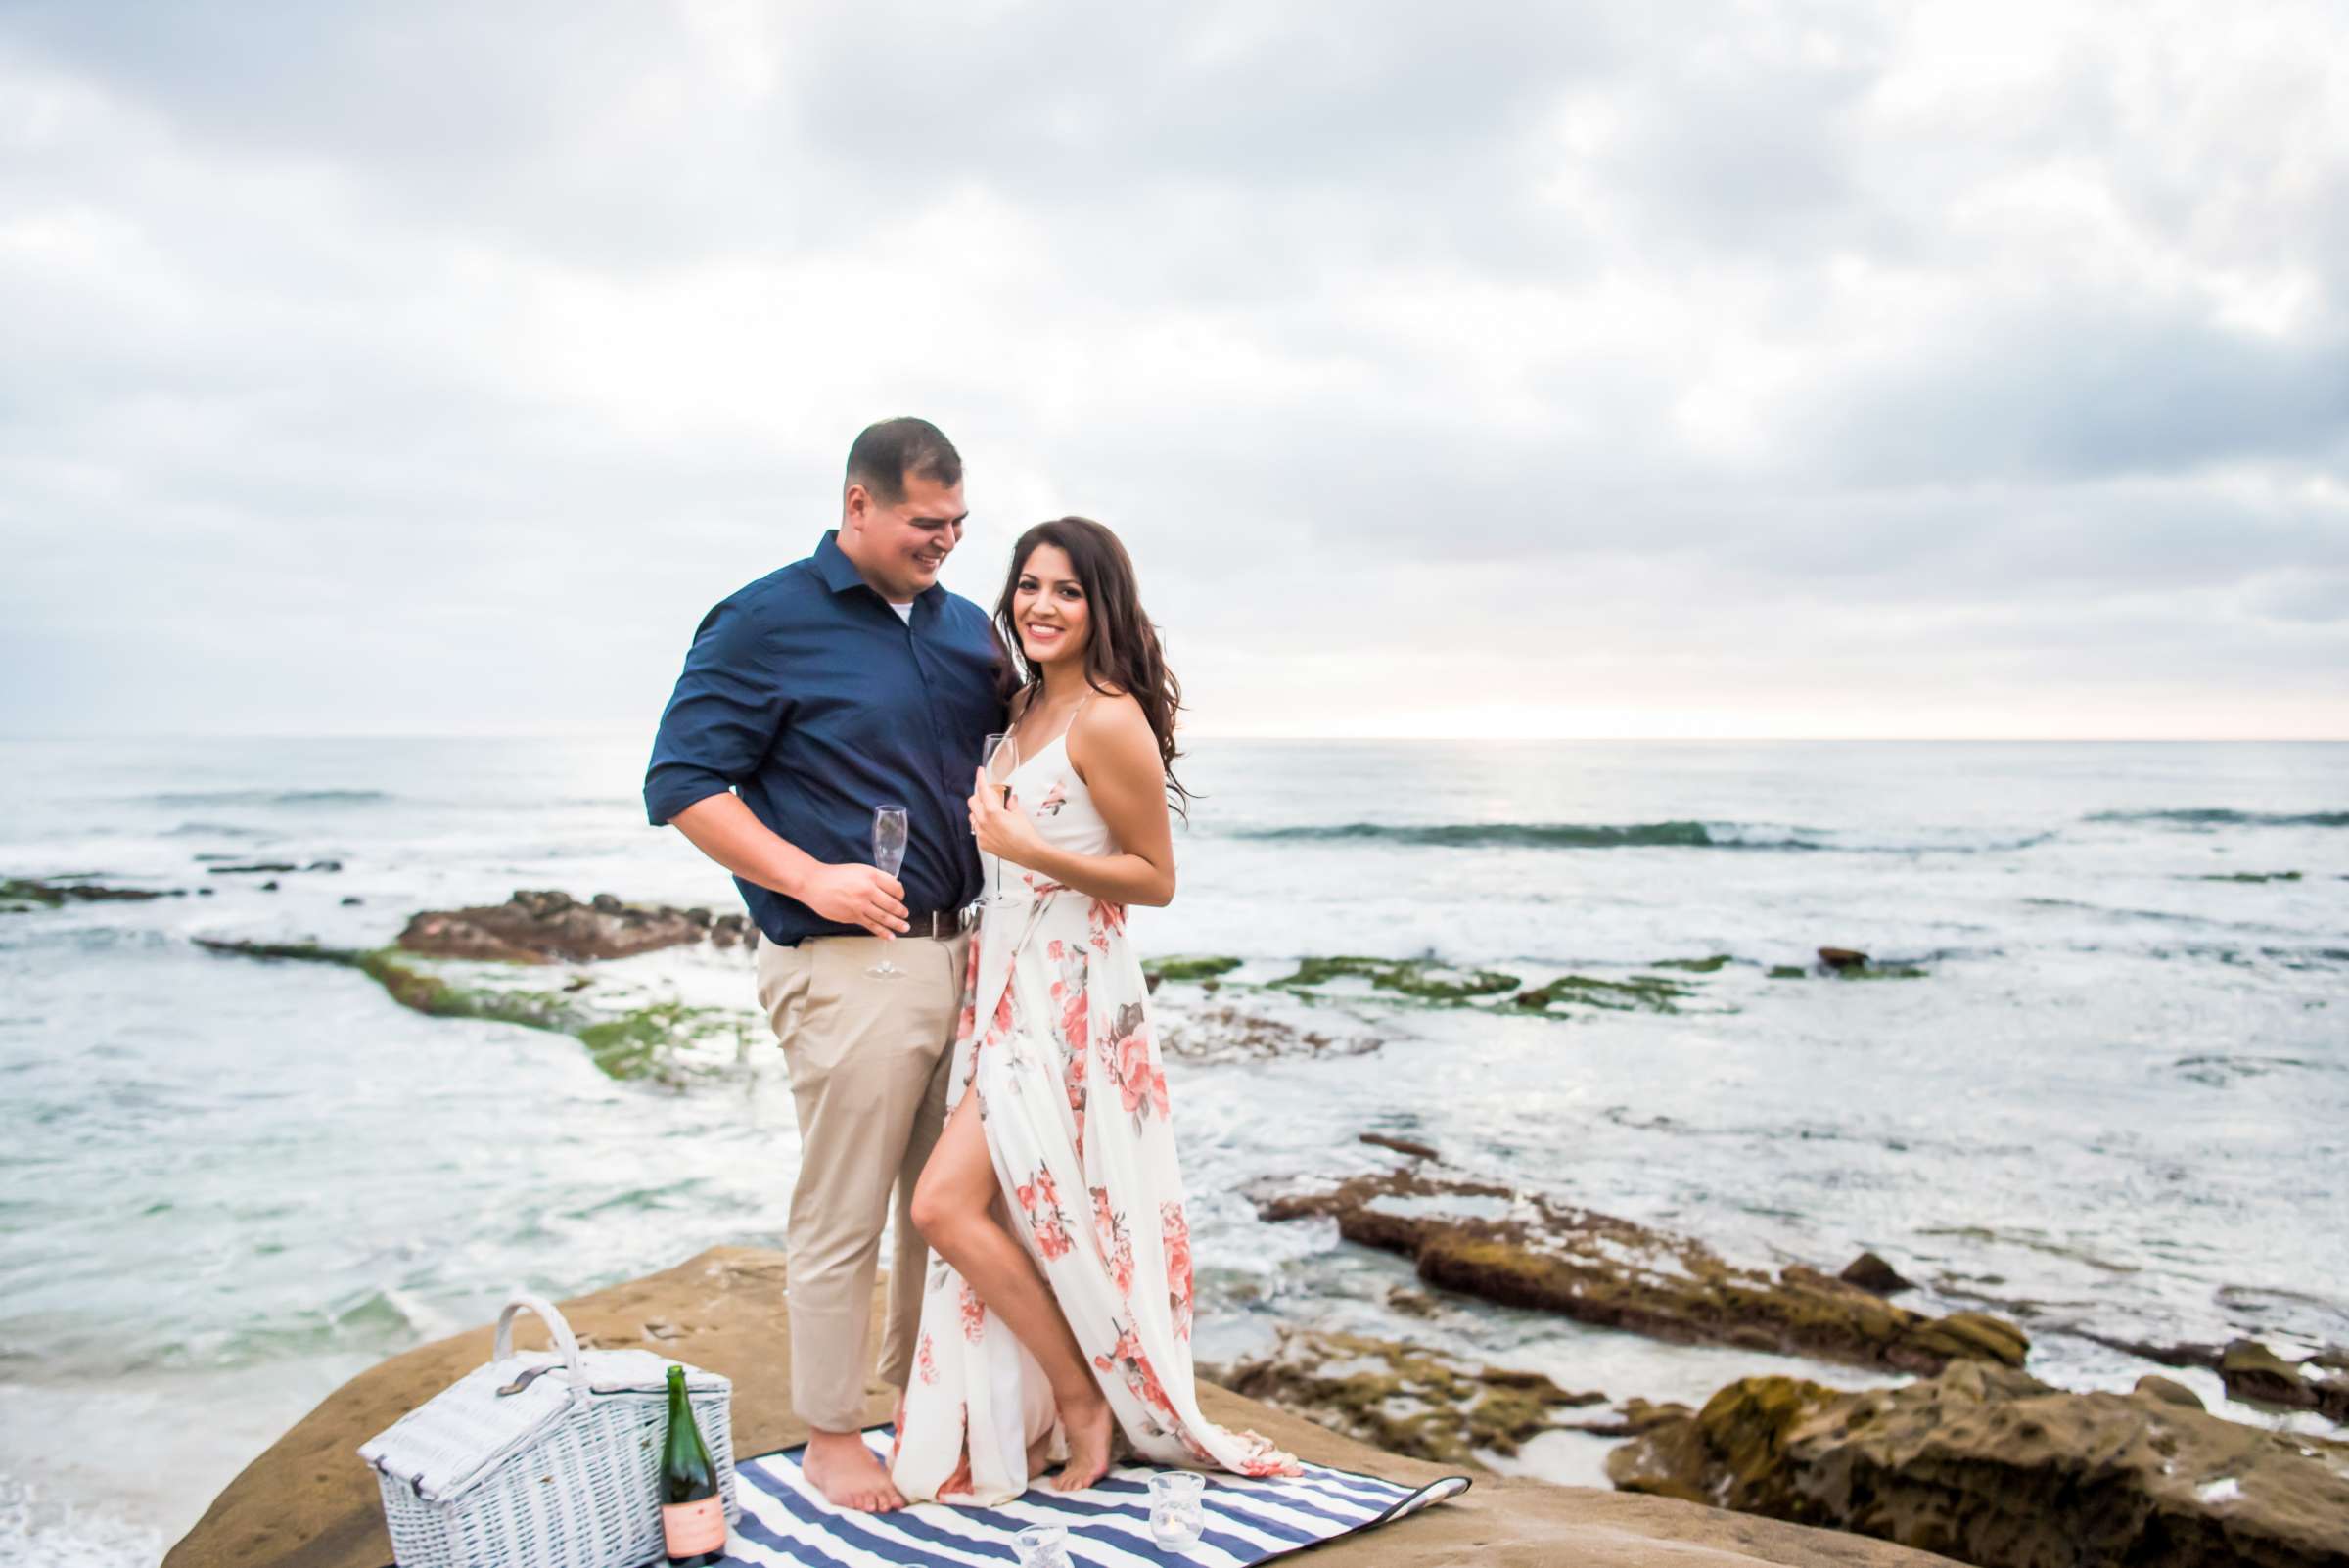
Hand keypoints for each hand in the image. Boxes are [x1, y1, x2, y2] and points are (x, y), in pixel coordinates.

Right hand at [794, 862, 908, 938]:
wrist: (815, 883)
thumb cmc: (836, 875)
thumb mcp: (860, 870)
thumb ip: (875, 878)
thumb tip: (891, 888)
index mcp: (871, 876)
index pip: (895, 887)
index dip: (901, 894)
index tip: (901, 898)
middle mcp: (868, 890)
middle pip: (892, 904)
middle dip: (901, 912)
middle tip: (906, 915)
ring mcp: (860, 905)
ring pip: (884, 917)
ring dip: (897, 924)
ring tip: (905, 927)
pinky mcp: (853, 917)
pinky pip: (872, 926)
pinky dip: (883, 932)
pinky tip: (890, 936)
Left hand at [969, 768, 1048, 870]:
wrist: (1028, 853)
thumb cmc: (1025, 833)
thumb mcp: (1019, 814)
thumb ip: (1011, 804)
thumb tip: (1010, 799)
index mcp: (992, 811)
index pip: (982, 790)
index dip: (980, 778)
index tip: (979, 772)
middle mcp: (983, 822)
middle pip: (972, 802)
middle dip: (978, 797)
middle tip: (987, 797)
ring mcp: (981, 834)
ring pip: (972, 817)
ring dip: (978, 812)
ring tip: (991, 815)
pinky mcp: (981, 843)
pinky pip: (977, 830)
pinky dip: (982, 826)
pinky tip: (993, 829)